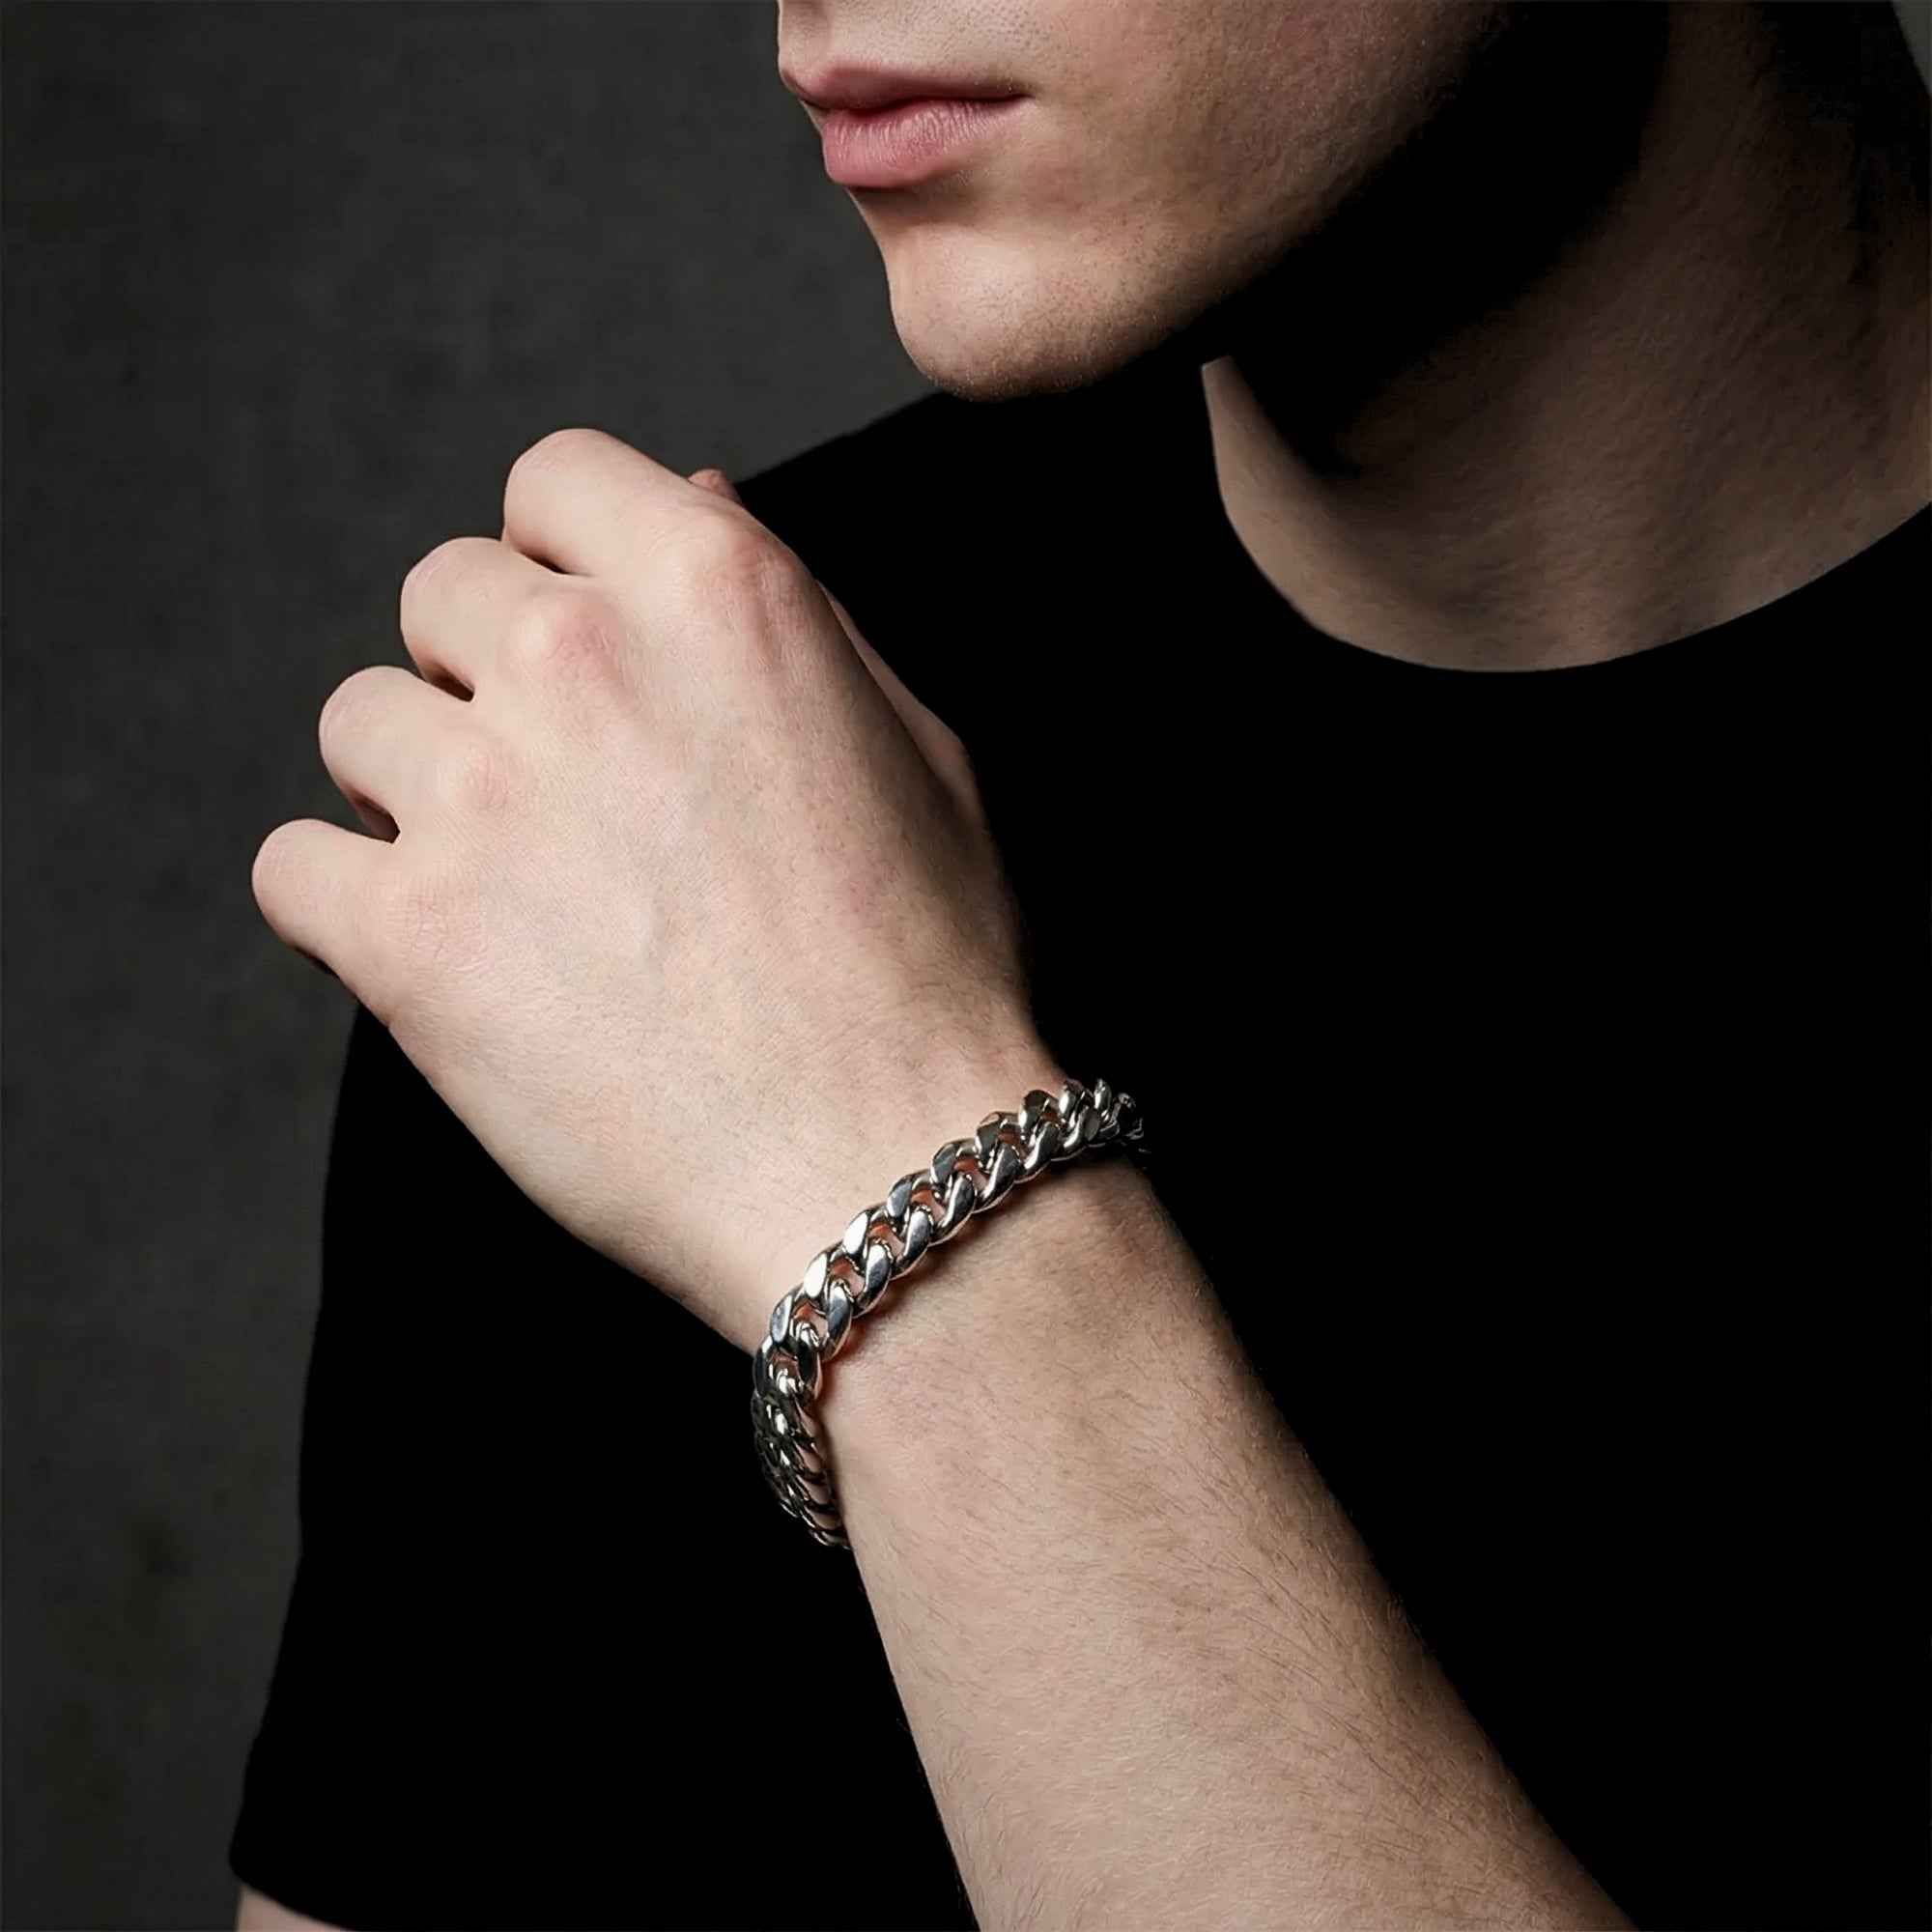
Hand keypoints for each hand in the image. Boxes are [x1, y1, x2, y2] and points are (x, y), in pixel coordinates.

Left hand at [251, 430, 1058, 1352]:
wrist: (892, 1166)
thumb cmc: (930, 967)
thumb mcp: (916, 745)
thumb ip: (788, 611)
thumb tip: (690, 495)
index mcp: (715, 587)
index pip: (553, 479)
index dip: (561, 558)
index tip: (586, 642)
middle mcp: (580, 658)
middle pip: (439, 592)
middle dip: (485, 673)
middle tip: (561, 790)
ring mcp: (481, 793)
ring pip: (357, 722)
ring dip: (417, 788)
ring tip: (510, 887)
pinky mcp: (406, 936)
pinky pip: (290, 867)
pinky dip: (345, 907)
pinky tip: (434, 954)